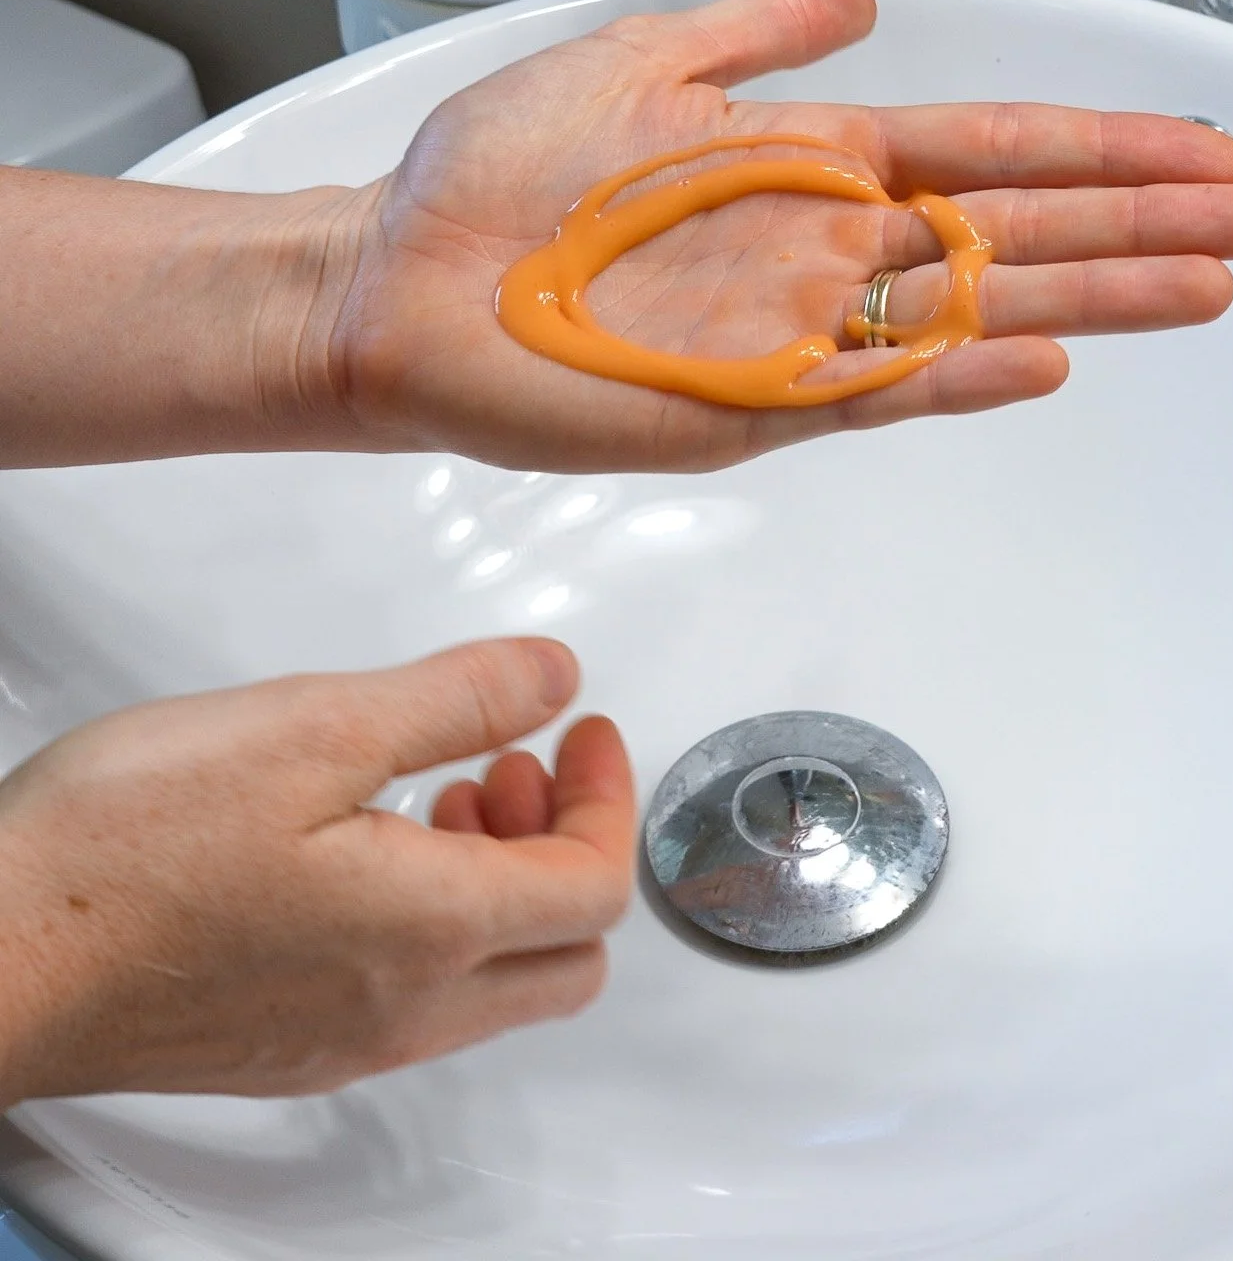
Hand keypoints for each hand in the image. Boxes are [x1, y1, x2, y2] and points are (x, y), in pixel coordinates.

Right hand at [0, 640, 632, 1103]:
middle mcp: (404, 1010)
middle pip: (568, 955)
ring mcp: (343, 1043)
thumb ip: (457, 700)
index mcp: (432, 929)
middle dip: (566, 846)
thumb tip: (554, 680)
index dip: (608, 794)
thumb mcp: (316, 725)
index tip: (581, 729)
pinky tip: (363, 849)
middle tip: (514, 765)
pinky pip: (414, 1004)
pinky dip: (434, 924)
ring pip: (493, 984)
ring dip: (501, 882)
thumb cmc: (126, 850)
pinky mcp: (284, 1051)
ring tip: (438, 793)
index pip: (596, 884)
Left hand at [327, 0, 1232, 469]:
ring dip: (1090, 298)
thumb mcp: (640, 60)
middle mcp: (820, 248)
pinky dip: (954, 378)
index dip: (1095, 149)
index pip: (983, 151)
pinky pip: (868, 391)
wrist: (398, 278)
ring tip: (1207, 283)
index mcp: (806, 162)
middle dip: (1138, 223)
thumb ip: (758, 32)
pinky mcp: (740, 406)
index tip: (1196, 143)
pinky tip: (1044, 362)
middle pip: (1009, 233)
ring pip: (968, 311)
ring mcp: (791, 331)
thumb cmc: (500, 175)